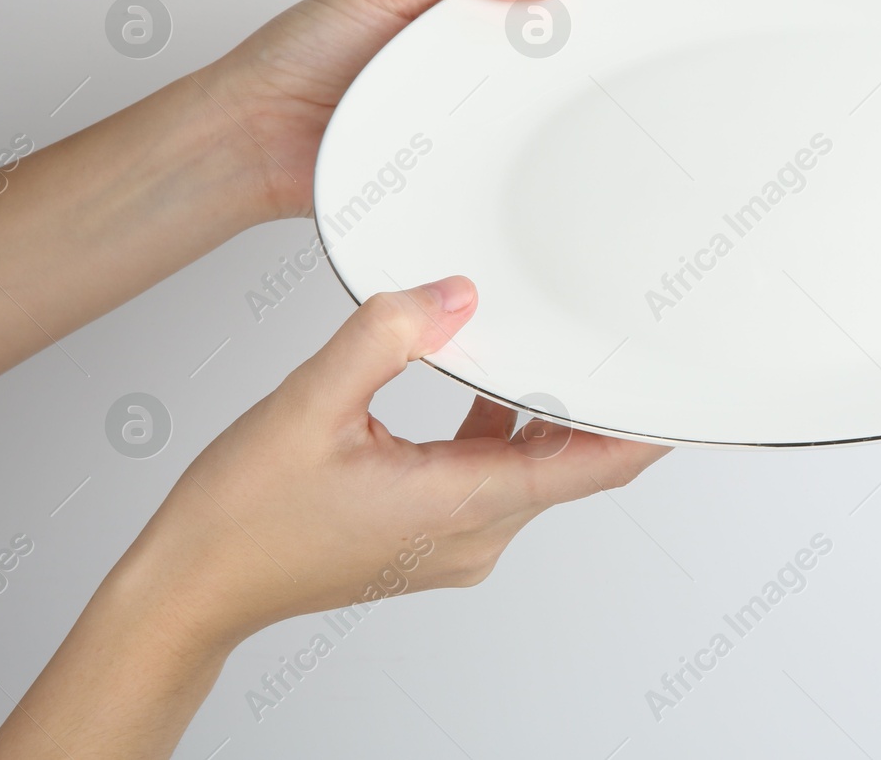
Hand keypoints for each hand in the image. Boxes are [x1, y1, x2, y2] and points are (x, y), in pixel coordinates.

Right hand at [0, 276, 667, 758]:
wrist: (195, 586)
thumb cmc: (241, 518)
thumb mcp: (309, 405)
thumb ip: (387, 337)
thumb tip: (452, 295)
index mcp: (463, 505)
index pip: (593, 467)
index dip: (648, 428)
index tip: (685, 388)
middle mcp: (475, 534)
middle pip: (573, 465)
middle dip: (602, 405)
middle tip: (626, 344)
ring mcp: (457, 542)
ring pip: (534, 468)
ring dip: (546, 412)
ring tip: (559, 350)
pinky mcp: (435, 536)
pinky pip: (496, 475)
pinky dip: (503, 430)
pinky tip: (485, 384)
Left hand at [201, 0, 560, 219]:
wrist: (256, 136)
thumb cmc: (297, 57)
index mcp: (446, 9)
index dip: (553, 1)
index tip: (576, 6)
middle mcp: (455, 62)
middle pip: (529, 61)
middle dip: (548, 60)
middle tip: (554, 58)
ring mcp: (453, 115)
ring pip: (516, 115)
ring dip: (522, 113)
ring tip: (516, 103)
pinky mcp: (447, 165)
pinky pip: (490, 162)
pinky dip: (498, 157)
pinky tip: (494, 147)